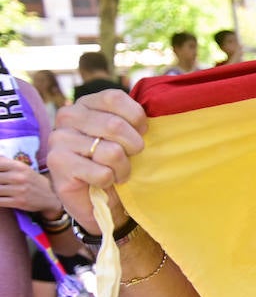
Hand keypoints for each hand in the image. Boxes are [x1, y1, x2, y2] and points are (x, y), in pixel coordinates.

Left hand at [0, 156, 62, 215]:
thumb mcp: (23, 169)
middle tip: (1, 183)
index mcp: (19, 166)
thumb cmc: (33, 181)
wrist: (51, 197)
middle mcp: (19, 177)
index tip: (0, 174)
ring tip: (1, 190)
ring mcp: (19, 190)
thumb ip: (7, 162)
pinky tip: (1, 198)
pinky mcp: (19, 202)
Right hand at [48, 91, 148, 231]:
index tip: (141, 132)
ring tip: (116, 172)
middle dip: (133, 147)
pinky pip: (102, 173)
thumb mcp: (126, 134)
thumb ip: (133, 119)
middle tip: (130, 158)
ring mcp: (59, 139)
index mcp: (85, 103)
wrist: (95, 198)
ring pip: (111, 152)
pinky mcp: (58, 163)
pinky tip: (102, 182)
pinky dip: (109, 181)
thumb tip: (156, 110)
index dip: (136, 117)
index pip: (114, 97)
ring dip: (123, 168)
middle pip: (115, 125)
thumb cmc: (115, 162)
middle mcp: (67, 116)